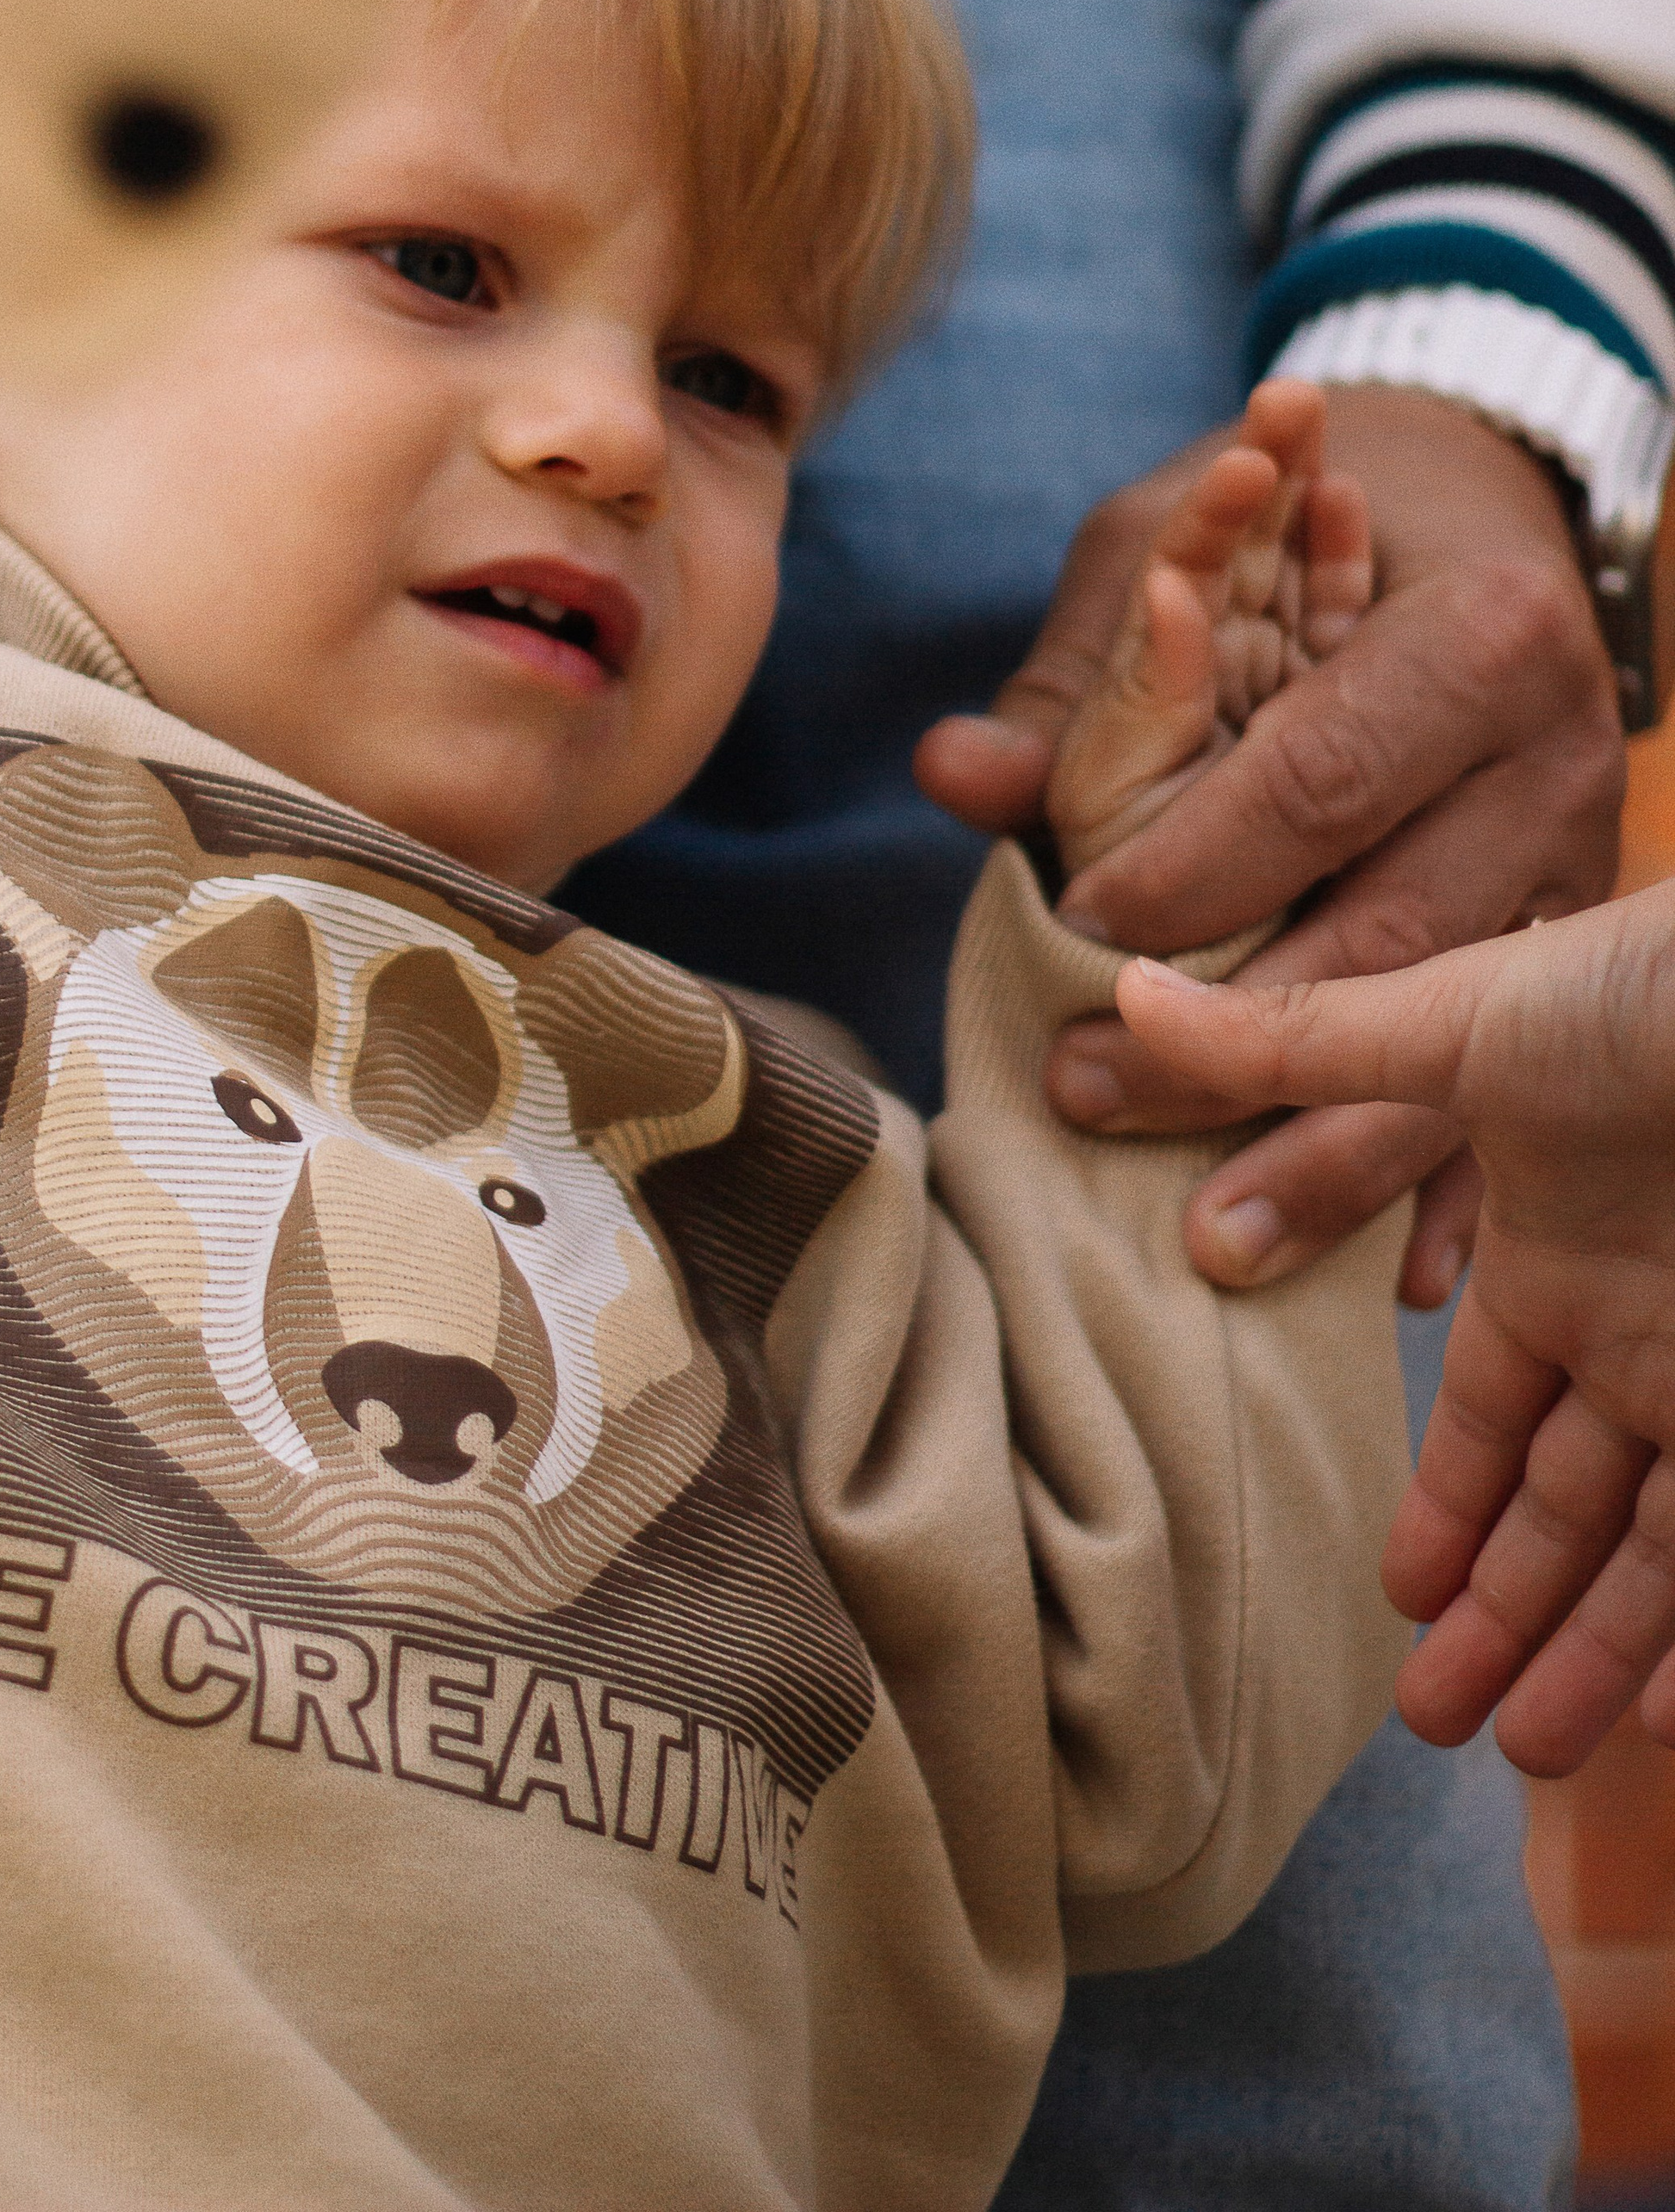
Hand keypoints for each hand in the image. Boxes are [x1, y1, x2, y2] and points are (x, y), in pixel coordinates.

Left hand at [915, 387, 1624, 1304]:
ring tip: (1216, 1237)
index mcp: (1475, 634)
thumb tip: (951, 778)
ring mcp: (1584, 854)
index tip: (1077, 941)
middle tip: (1087, 1099)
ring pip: (1467, 1029)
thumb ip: (1082, 674)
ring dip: (1340, 1148)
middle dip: (1242, 1038)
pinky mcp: (1576, 931)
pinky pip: (1522, 1071)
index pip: (1319, 782)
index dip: (1192, 874)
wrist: (1473, 504)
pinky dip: (1457, 1178)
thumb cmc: (1299, 516)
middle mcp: (1557, 749)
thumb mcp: (1181, 540)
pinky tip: (1402, 1277)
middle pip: (1397, 928)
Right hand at [1115, 898, 1674, 1776]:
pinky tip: (1655, 1721)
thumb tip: (1121, 989)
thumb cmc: (1648, 990)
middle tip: (1436, 1727)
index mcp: (1561, 1251)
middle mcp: (1645, 1331)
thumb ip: (1295, 1042)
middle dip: (1507, 1619)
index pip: (1495, 1407)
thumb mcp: (1458, 1019)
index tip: (1402, 1592)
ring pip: (1657, 1559)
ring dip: (1595, 1660)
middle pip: (1568, 1509)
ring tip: (1528, 1753)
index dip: (1449, 1500)